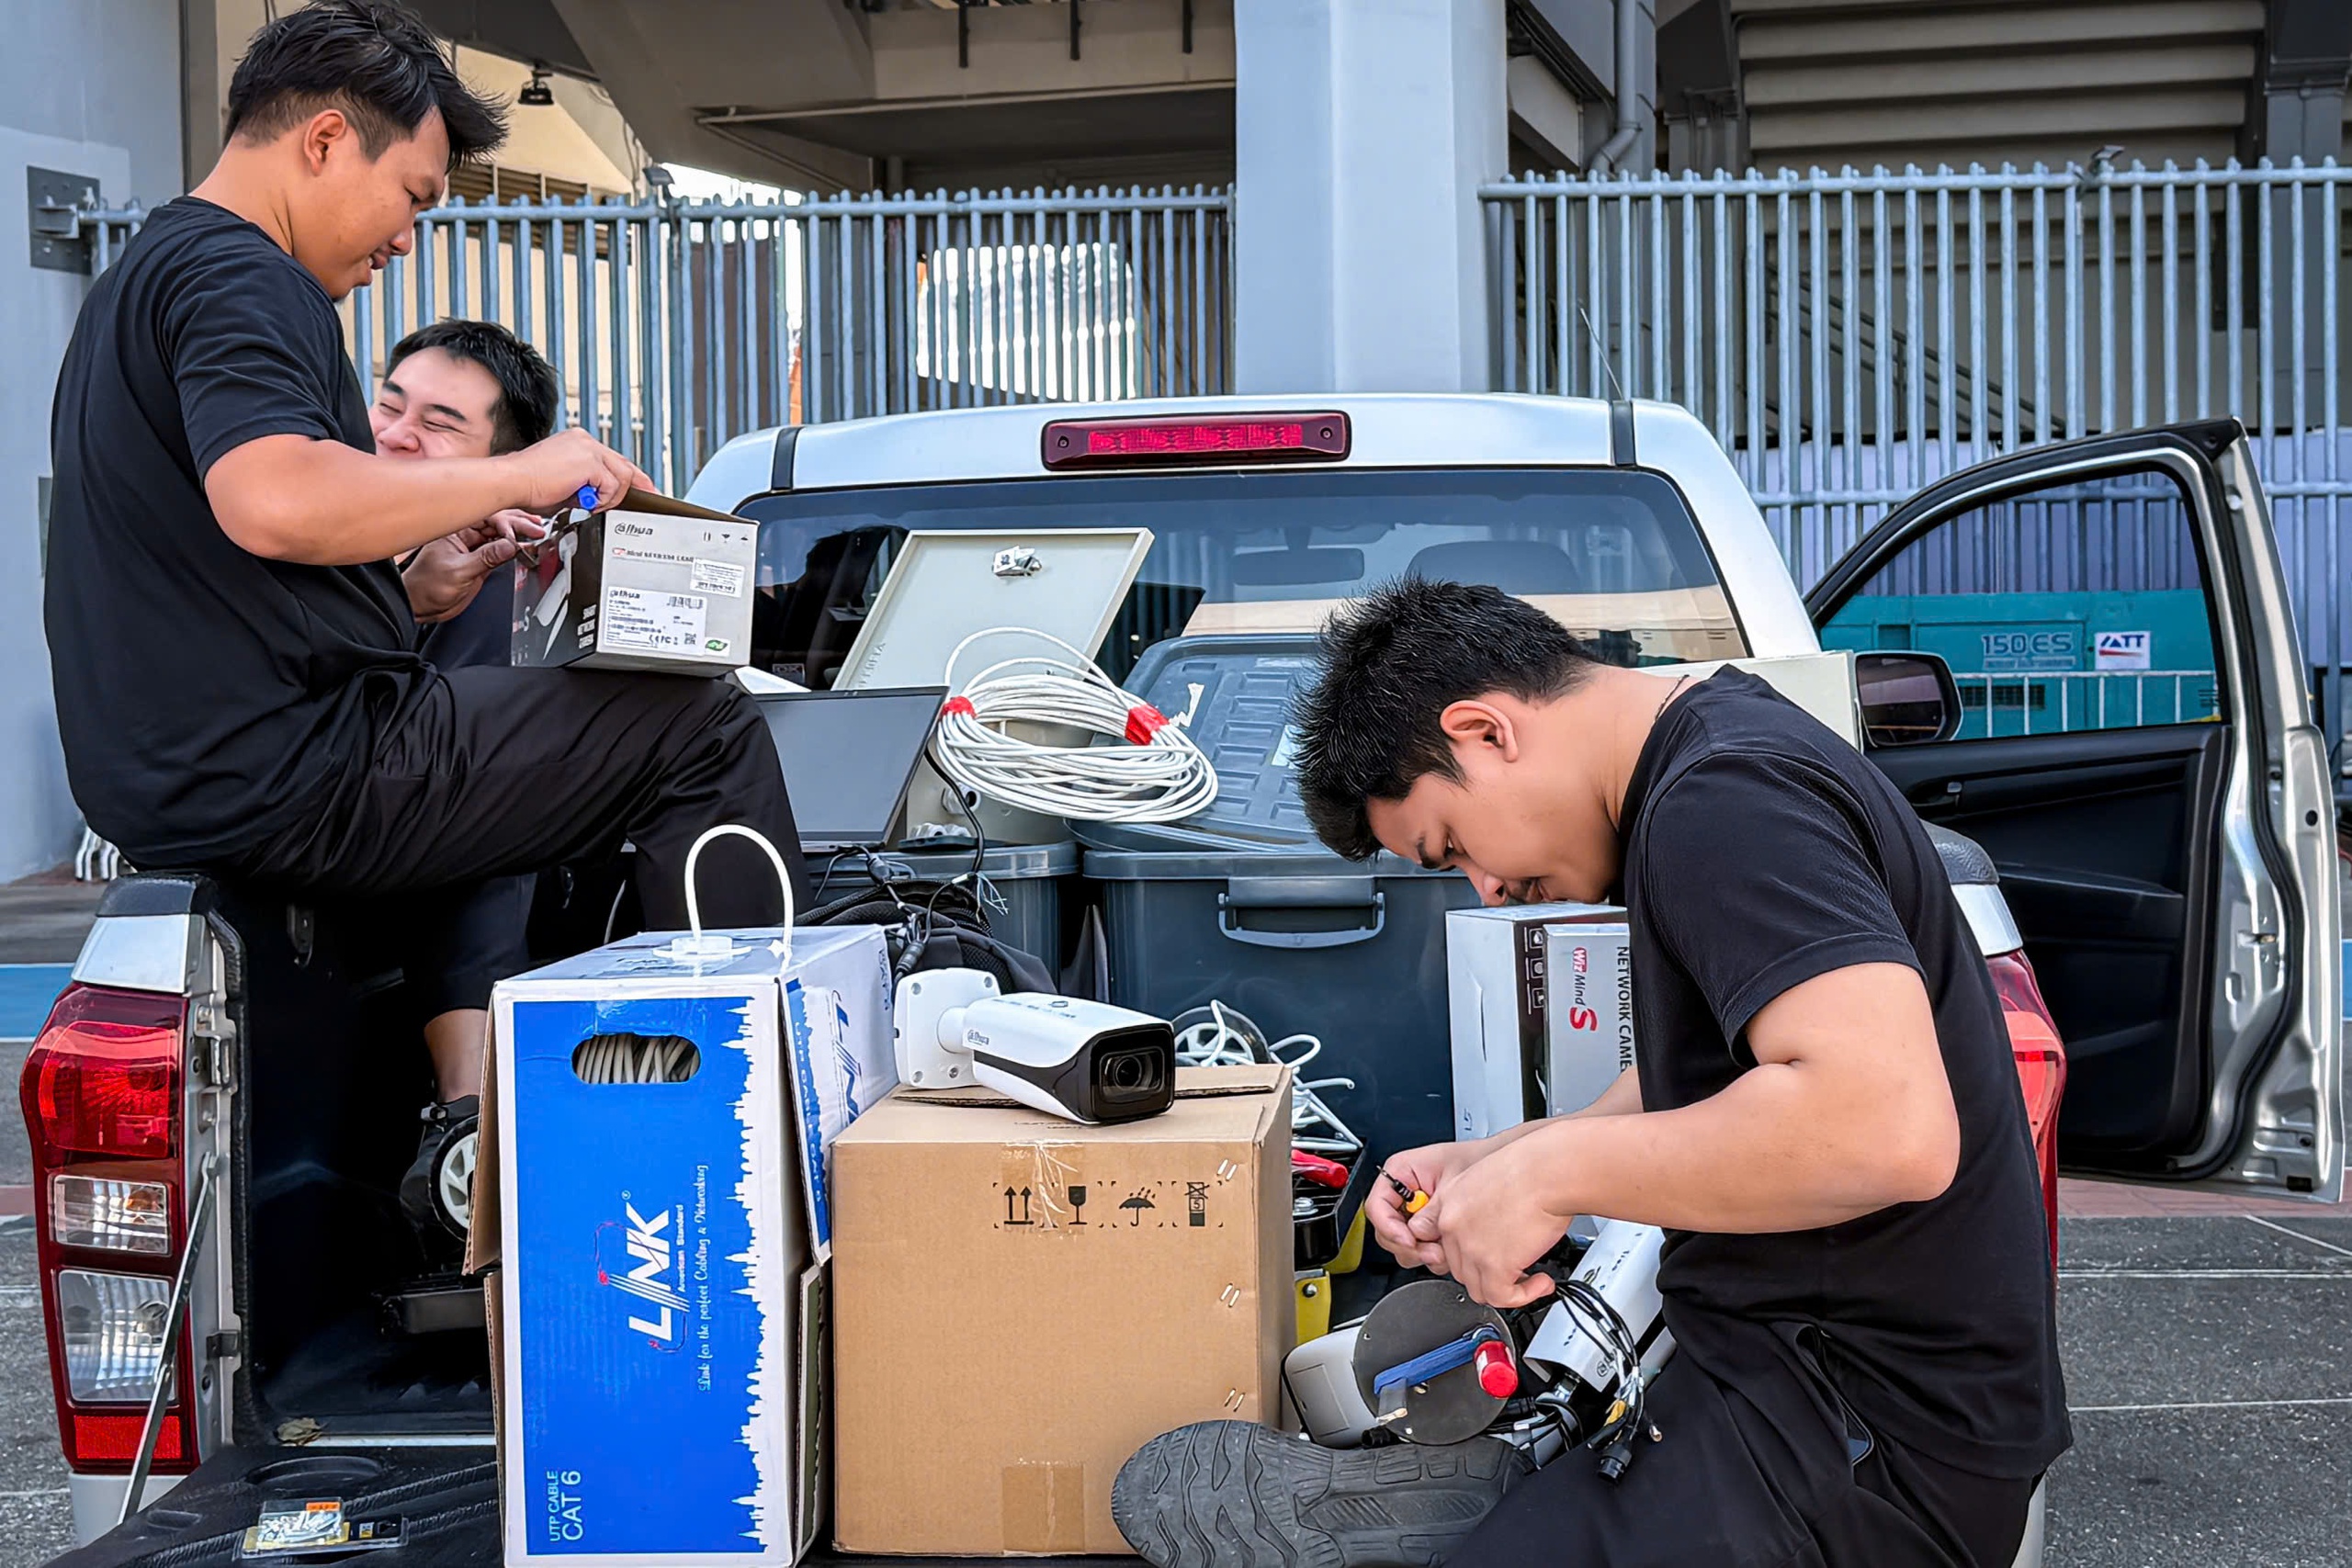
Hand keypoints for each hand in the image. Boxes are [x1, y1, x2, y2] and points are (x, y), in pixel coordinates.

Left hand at [404, 509, 545, 621]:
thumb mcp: (458, 571)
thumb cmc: (425, 587)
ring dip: (519, 534)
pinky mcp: (480, 562)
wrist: (421, 606)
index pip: (485, 517)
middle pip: (496, 522)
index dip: (505, 523)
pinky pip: (501, 551)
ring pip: (501, 535)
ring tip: (537, 533)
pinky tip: (526, 547)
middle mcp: (465, 536)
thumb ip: (486, 558)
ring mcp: (474, 548)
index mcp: (454, 530)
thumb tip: (510, 546)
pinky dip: (515, 549)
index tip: (519, 534)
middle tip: (537, 529)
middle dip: (518, 524)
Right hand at [497, 428, 652, 514]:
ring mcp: (588, 449)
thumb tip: (597, 498)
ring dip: (612, 496)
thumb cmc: (527, 485)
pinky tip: (586, 502)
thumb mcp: (564, 483)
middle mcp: (584, 441)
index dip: (630, 475)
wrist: (511, 482)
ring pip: (623, 476)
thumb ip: (584, 486)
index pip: (612, 458)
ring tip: (592, 504)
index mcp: (577, 442)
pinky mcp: (589, 462)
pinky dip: (603, 499)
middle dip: (638, 484)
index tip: (643, 486)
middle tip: (646, 496)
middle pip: (624, 463)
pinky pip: (612, 485)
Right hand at [1365, 1140, 1493, 1271]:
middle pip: (1385, 1231)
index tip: (1409, 1240)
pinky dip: (1433, 1255)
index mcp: (1399, 1173)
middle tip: (1434, 1251)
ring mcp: (1412, 1214)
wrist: (1495, 1166)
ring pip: (1401, 1245)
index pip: (1377, 1206)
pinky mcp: (1424, 1228)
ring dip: (1422, 1253)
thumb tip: (1418, 1233)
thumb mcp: (1453, 1182)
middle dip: (1409, 1246)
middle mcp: (1401, 1194)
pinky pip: (1419, 1249)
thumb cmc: (1474, 1161)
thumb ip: (1433, 1210)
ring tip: (1445, 1248)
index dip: (1389, 1228)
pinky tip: (1449, 1247)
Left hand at [1406, 1134, 1573, 1308]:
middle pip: (1459, 1267)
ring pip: (1478, 1288)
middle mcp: (1453, 1226)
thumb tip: (1493, 1226)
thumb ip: (1480, 1204)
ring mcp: (1470, 1248)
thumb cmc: (1530, 1167)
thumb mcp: (1488, 1176)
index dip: (1462, 1254)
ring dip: (1505, 1287)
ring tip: (1529, 1278)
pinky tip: (1539, 1283)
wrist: (1546, 1171)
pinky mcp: (1494, 1266)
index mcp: (1449, 1201)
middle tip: (1513, 1267)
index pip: (1437, 1239)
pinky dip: (1523, 1296)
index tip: (1481, 1257)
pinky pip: (1501, 1297)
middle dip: (1488, 1272)